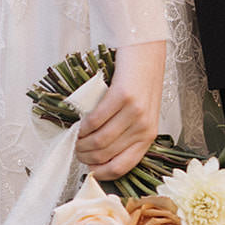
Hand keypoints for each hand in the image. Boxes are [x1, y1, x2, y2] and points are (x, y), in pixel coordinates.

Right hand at [75, 41, 164, 180]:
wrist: (147, 52)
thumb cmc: (141, 82)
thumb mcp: (142, 113)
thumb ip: (127, 133)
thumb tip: (100, 152)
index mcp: (148, 136)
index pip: (123, 166)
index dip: (102, 172)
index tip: (88, 168)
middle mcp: (143, 127)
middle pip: (107, 154)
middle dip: (86, 156)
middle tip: (76, 150)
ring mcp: (134, 112)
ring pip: (100, 140)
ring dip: (82, 143)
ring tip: (75, 139)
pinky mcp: (123, 96)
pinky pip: (97, 119)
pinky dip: (84, 126)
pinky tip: (79, 125)